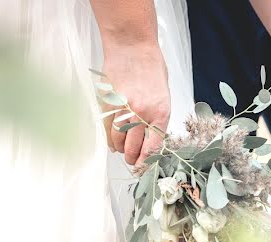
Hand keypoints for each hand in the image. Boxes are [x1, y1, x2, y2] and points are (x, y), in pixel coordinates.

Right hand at [101, 43, 169, 164]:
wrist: (132, 44)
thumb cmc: (151, 66)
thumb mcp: (164, 94)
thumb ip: (157, 117)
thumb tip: (149, 139)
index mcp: (160, 113)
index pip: (152, 148)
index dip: (146, 162)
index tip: (143, 168)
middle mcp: (141, 114)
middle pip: (133, 148)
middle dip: (132, 159)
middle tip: (131, 161)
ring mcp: (122, 109)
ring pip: (117, 140)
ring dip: (119, 149)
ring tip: (121, 149)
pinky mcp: (108, 103)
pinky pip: (106, 128)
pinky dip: (108, 138)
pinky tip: (112, 141)